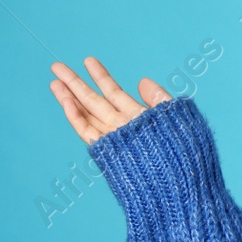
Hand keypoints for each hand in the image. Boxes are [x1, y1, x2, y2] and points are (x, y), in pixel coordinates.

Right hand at [49, 56, 174, 144]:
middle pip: (93, 101)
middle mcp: (123, 128)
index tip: (88, 60)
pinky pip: (88, 132)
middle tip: (57, 66)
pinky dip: (76, 117)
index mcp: (138, 118)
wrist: (181, 181)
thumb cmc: (186, 152)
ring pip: (86, 115)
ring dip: (68, 98)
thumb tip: (142, 81)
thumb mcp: (177, 116)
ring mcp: (114, 139)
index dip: (101, 76)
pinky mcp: (108, 152)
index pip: (114, 93)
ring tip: (54, 81)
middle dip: (75, 83)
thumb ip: (158, 98)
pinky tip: (66, 101)